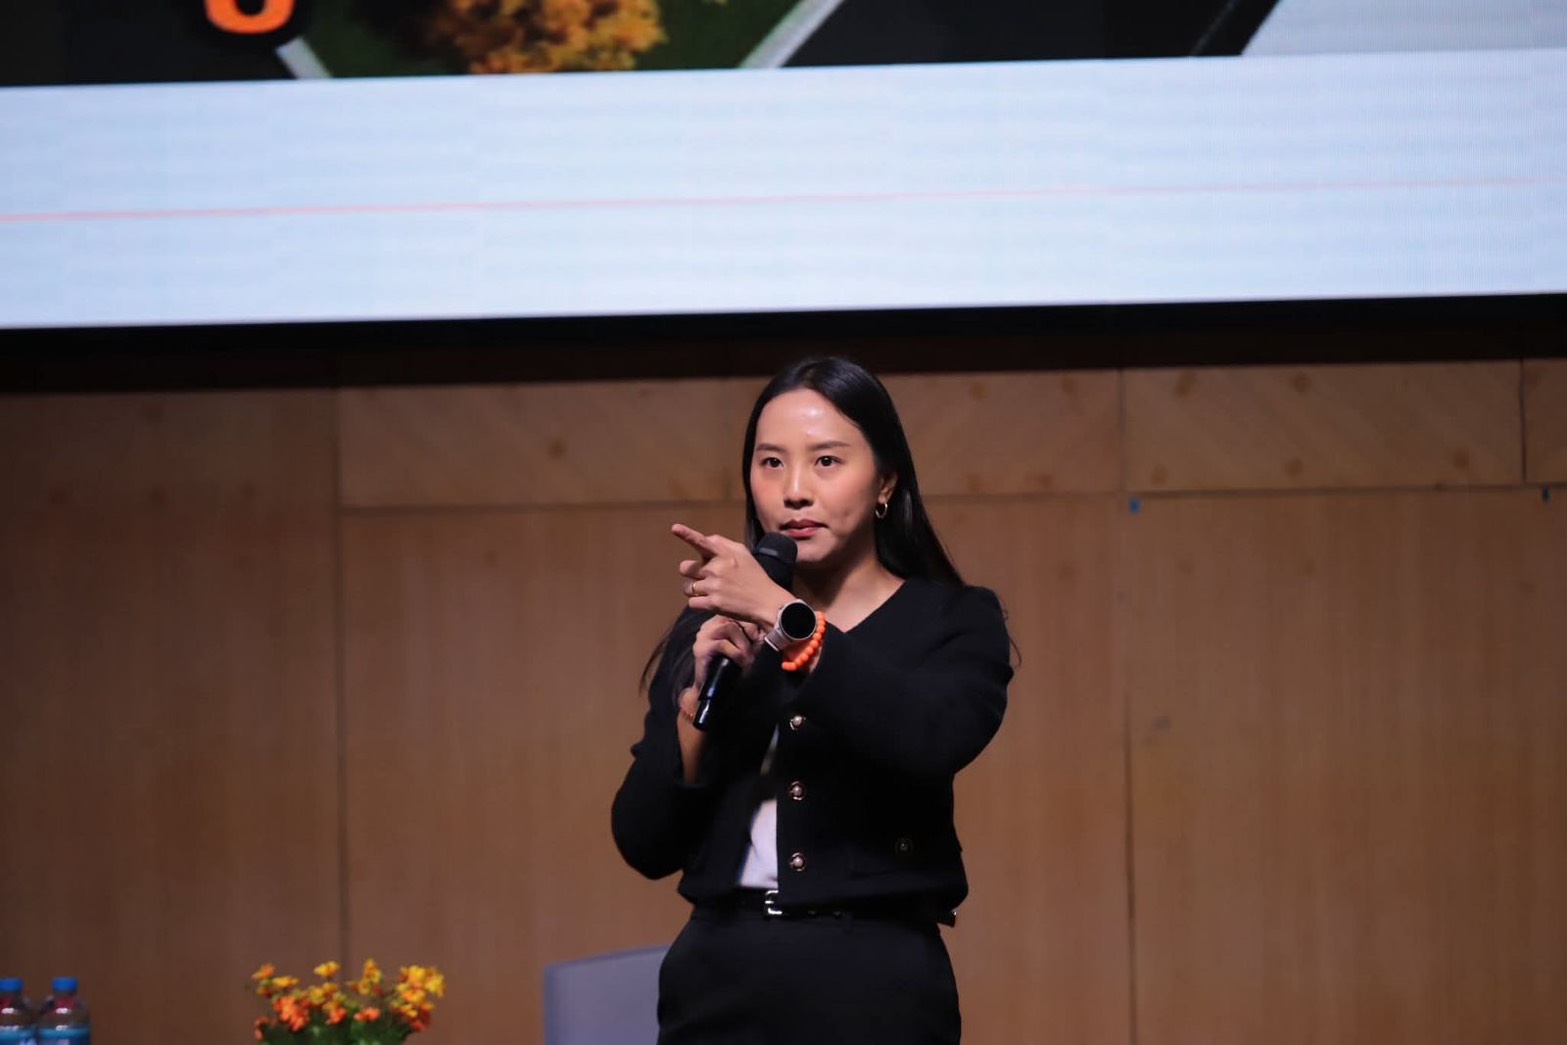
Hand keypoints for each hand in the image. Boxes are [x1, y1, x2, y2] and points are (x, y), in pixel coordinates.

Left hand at [673, 524, 791, 627]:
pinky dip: (699, 604)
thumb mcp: (744, 554)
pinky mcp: (713, 604)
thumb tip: (705, 539)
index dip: (687, 535)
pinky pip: (692, 603)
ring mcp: (714, 587)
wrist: (766, 602)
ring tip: (709, 591)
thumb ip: (723, 544)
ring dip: (694, 590)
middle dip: (690, 573)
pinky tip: (711, 602)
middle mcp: (716, 569)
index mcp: (724, 555)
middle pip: (684, 568)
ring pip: (686, 588)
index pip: (702, 542)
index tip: (674, 528)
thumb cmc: (754, 576)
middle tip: (704, 577)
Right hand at [689, 614, 763, 694]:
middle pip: (734, 617)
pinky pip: (722, 644)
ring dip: (743, 644)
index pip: (736, 612)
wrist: (717, 689)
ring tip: (747, 658)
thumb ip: (753, 634)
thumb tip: (765, 625)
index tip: (758, 638)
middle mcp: (708, 626)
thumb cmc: (733, 666)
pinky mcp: (701, 649)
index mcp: (717, 622)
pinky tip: (741, 662)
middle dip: (749, 633)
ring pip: (729, 628)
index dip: (751, 624)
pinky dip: (736, 653)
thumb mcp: (747, 646)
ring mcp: (703, 636)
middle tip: (754, 650)